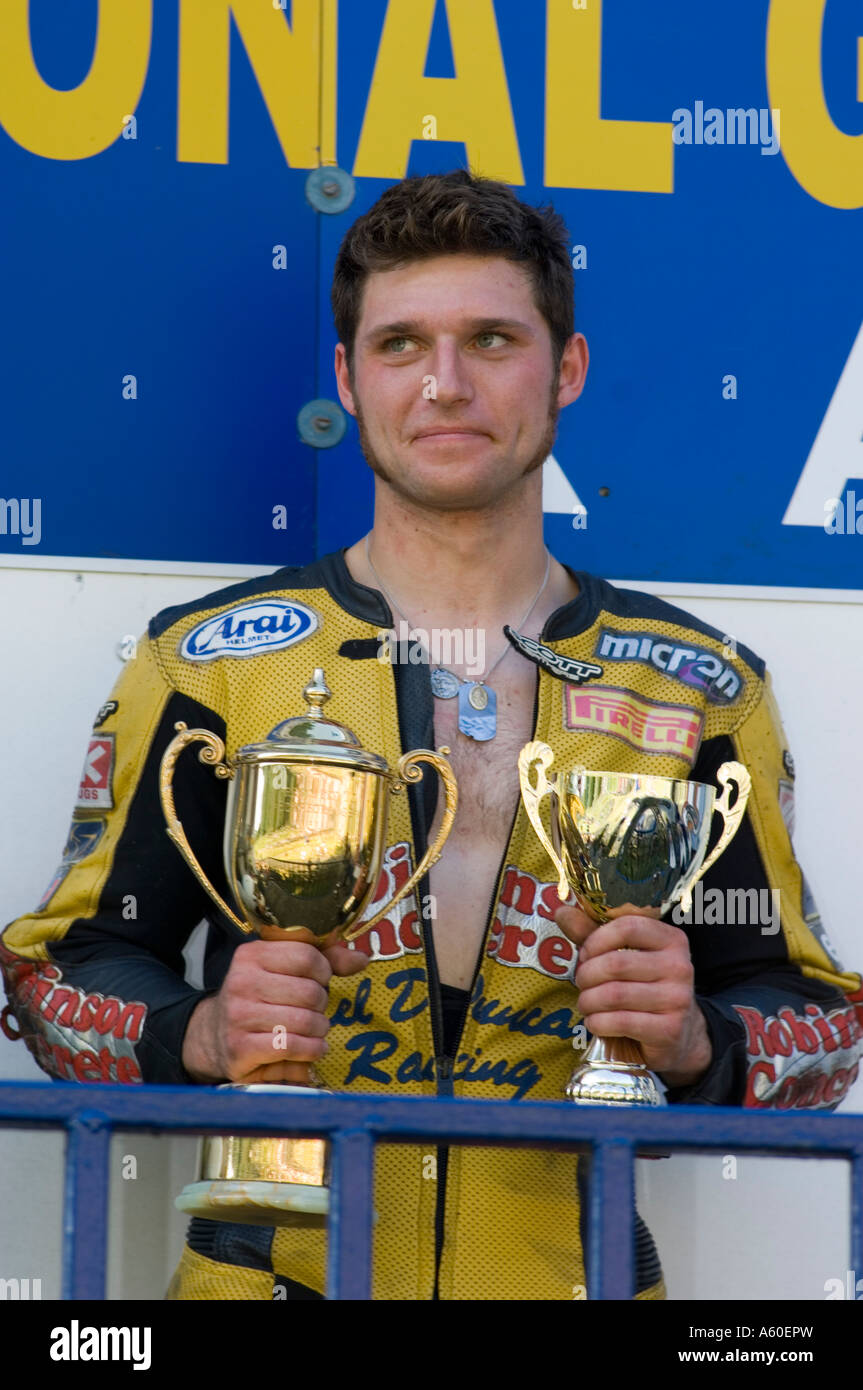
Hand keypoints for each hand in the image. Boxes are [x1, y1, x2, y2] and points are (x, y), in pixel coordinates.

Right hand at [182, 939, 367, 1083]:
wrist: (213, 1036)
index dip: (324, 971)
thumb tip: (362, 958)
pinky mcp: (240, 1048)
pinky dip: (310, 1051)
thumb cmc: (259, 998)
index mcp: (252, 954)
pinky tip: (311, 1049)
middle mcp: (241, 981)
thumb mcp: (283, 970)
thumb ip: (324, 960)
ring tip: (315, 1032)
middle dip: (322, 1005)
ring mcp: (238, 1016)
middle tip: (315, 1011)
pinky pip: (292, 1047)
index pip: (307, 956)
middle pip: (311, 992)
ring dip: (320, 1031)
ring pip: (305, 1022)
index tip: (320, 980)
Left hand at [554, 903, 712, 1087]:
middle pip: (616, 963)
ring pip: (615, 995)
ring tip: (585, 1003)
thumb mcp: (624, 955)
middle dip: (587, 975)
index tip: (585, 954)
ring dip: (588, 1001)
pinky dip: (598, 1023)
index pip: (628, 927)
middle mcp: (680, 966)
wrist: (678, 1032)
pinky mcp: (669, 1030)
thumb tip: (561, 912)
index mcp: (672, 939)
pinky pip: (620, 1022)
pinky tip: (595, 1022)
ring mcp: (677, 999)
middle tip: (580, 983)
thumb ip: (593, 934)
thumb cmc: (644, 986)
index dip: (596, 940)